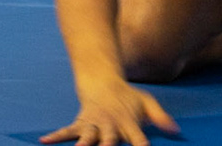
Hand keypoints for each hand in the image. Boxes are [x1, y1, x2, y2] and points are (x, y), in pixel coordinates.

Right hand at [41, 78, 179, 145]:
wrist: (103, 81)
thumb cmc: (128, 99)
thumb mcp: (147, 104)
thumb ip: (161, 118)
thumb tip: (177, 131)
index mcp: (128, 124)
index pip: (138, 140)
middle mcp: (110, 126)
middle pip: (110, 141)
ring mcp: (94, 125)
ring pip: (87, 137)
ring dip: (83, 145)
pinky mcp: (80, 123)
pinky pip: (66, 131)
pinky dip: (56, 136)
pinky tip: (44, 141)